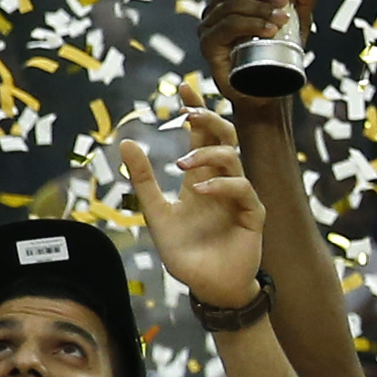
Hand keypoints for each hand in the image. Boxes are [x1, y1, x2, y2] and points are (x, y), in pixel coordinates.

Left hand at [124, 100, 266, 307]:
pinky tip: (200, 190)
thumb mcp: (156, 214)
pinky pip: (243, 191)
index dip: (195, 111)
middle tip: (188, 115)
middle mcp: (221, 182)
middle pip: (224, 138)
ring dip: (207, 155)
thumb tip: (124, 142)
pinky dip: (222, 186)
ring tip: (182, 165)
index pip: (201, 136)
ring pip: (233, 159)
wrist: (208, 288)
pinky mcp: (252, 216)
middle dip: (209, 121)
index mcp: (200, 179)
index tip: (183, 88)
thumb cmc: (186, 253)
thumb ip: (143, 180)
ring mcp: (239, 198)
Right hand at [199, 0, 315, 122]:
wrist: (270, 90)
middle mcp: (214, 10)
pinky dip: (249, 24)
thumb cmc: (278, 54)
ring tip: (281, 19)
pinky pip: (227, 27)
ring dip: (259, 8)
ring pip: (230, 6)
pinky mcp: (209, 45)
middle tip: (283, 1)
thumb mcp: (298, 22)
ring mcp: (209, 28)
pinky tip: (268, 30)